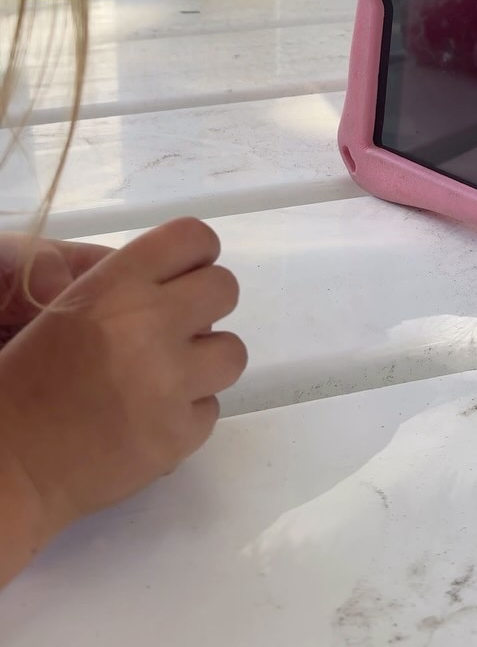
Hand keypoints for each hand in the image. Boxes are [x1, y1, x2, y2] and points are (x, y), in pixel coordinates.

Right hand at [0, 218, 246, 563]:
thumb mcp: (71, 308)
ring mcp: (170, 381)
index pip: (193, 238)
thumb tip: (181, 282)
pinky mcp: (180, 433)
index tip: (187, 274)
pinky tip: (152, 419)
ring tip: (168, 378)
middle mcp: (151, 323)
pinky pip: (212, 408)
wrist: (14, 462)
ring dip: (206, 363)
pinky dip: (189, 414)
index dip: (197, 254)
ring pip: (232, 352)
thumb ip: (128, 288)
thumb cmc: (31, 379)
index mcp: (117, 284)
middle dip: (206, 306)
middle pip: (224, 289)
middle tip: (178, 329)